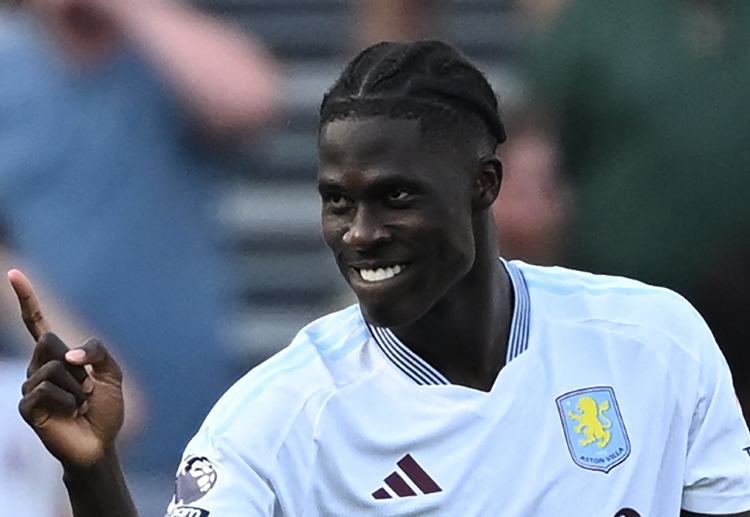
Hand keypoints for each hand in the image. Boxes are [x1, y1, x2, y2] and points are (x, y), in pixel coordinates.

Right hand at [9, 269, 124, 466]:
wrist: (100, 443)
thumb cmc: (105, 409)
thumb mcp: (111, 373)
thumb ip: (96, 352)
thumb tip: (67, 356)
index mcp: (58, 357)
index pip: (38, 324)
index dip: (27, 300)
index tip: (14, 274)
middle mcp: (39, 368)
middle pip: (50, 340)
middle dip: (75, 363)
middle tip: (85, 388)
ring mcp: (30, 387)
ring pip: (51, 368)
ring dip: (76, 387)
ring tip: (78, 404)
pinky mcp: (26, 407)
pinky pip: (45, 390)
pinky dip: (66, 401)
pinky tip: (68, 414)